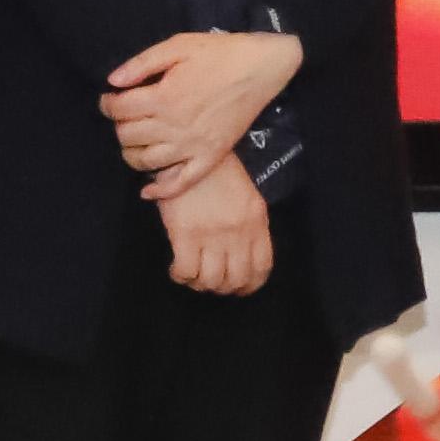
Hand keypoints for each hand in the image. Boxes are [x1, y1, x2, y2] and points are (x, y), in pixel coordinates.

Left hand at [104, 29, 301, 192]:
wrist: (263, 66)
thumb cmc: (220, 52)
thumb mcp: (179, 45)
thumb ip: (142, 63)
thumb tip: (112, 82)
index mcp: (164, 97)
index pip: (119, 109)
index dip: (108, 103)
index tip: (110, 99)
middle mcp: (174, 126)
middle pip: (128, 136)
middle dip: (119, 125)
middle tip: (125, 116)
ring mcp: (193, 145)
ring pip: (146, 161)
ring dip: (131, 153)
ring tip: (135, 141)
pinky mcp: (211, 156)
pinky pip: (181, 182)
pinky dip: (161, 190)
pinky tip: (148, 190)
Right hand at [162, 156, 274, 294]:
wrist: (191, 152)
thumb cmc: (219, 174)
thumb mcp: (247, 198)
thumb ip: (249, 226)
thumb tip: (242, 257)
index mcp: (257, 222)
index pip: (262, 268)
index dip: (250, 285)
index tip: (240, 288)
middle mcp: (238, 232)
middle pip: (236, 279)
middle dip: (223, 288)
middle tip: (212, 282)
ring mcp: (211, 234)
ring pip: (210, 280)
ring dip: (200, 284)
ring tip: (194, 275)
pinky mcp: (185, 234)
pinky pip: (186, 271)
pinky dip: (181, 276)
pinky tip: (177, 269)